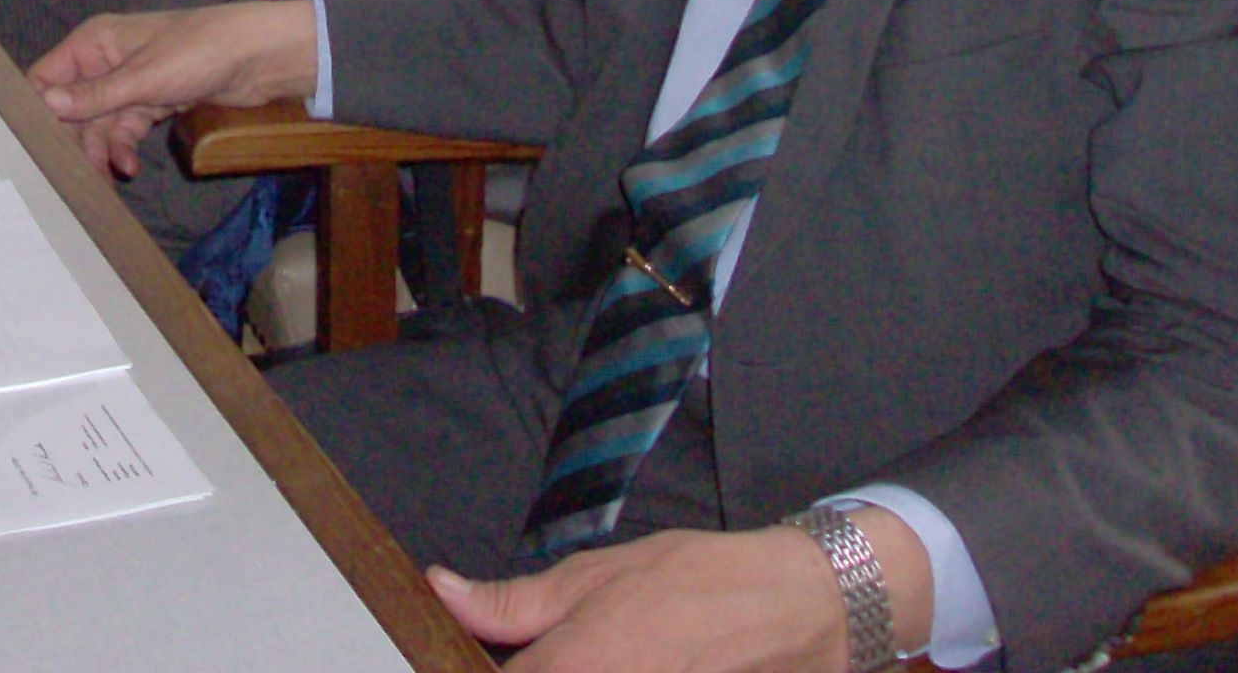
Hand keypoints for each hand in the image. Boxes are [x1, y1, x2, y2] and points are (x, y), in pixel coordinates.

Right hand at [28, 2, 319, 177]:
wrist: (258, 57)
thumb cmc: (199, 51)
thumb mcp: (144, 77)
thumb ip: (95, 95)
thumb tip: (45, 103)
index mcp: (95, 42)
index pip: (47, 76)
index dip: (37, 108)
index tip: (30, 145)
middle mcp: (106, 61)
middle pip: (71, 107)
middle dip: (72, 139)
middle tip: (70, 175)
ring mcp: (129, 84)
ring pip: (98, 124)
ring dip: (100, 150)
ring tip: (107, 178)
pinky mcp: (152, 102)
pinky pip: (125, 129)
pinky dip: (123, 148)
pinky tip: (129, 166)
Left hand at [428, 509, 930, 671]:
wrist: (796, 610)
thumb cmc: (696, 581)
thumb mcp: (596, 574)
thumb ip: (513, 601)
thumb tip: (440, 590)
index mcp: (574, 664)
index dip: (469, 666)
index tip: (467, 656)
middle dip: (523, 668)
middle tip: (547, 649)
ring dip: (568, 672)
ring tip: (604, 651)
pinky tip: (626, 663)